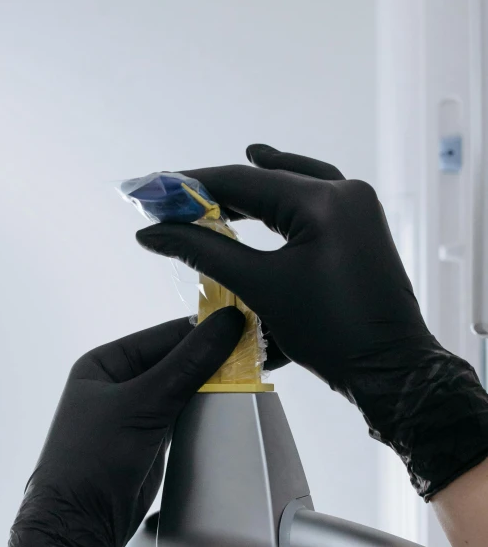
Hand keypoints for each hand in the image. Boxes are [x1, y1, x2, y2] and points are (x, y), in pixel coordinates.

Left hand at [0, 309, 243, 546]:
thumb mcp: (143, 403)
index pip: (164, 336)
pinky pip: (183, 414)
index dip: (203, 331)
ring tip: (248, 378)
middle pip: (176, 360)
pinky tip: (227, 406)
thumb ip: (187, 364)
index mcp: (106, 363)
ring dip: (210, 386)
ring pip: (182, 388)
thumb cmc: (94, 459)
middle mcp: (119, 383)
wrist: (81, 527)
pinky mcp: (150, 439)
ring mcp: (135, 412)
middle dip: (211, 360)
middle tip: (254, 356)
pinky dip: (204, 410)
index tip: (243, 327)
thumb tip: (226, 323)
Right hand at [136, 145, 487, 499]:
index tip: (156, 191)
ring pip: (294, 183)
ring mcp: (360, 208)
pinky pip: (316, 200)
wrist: (392, 368)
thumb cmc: (331, 334)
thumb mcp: (261, 289)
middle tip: (176, 196)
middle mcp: (346, 194)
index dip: (192, 187)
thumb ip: (205, 252)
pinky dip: (285, 198)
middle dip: (218, 190)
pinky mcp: (362, 227)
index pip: (242, 182)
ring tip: (215, 189)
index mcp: (323, 203)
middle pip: (267, 179)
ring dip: (252, 189)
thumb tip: (154, 232)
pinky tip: (266, 197)